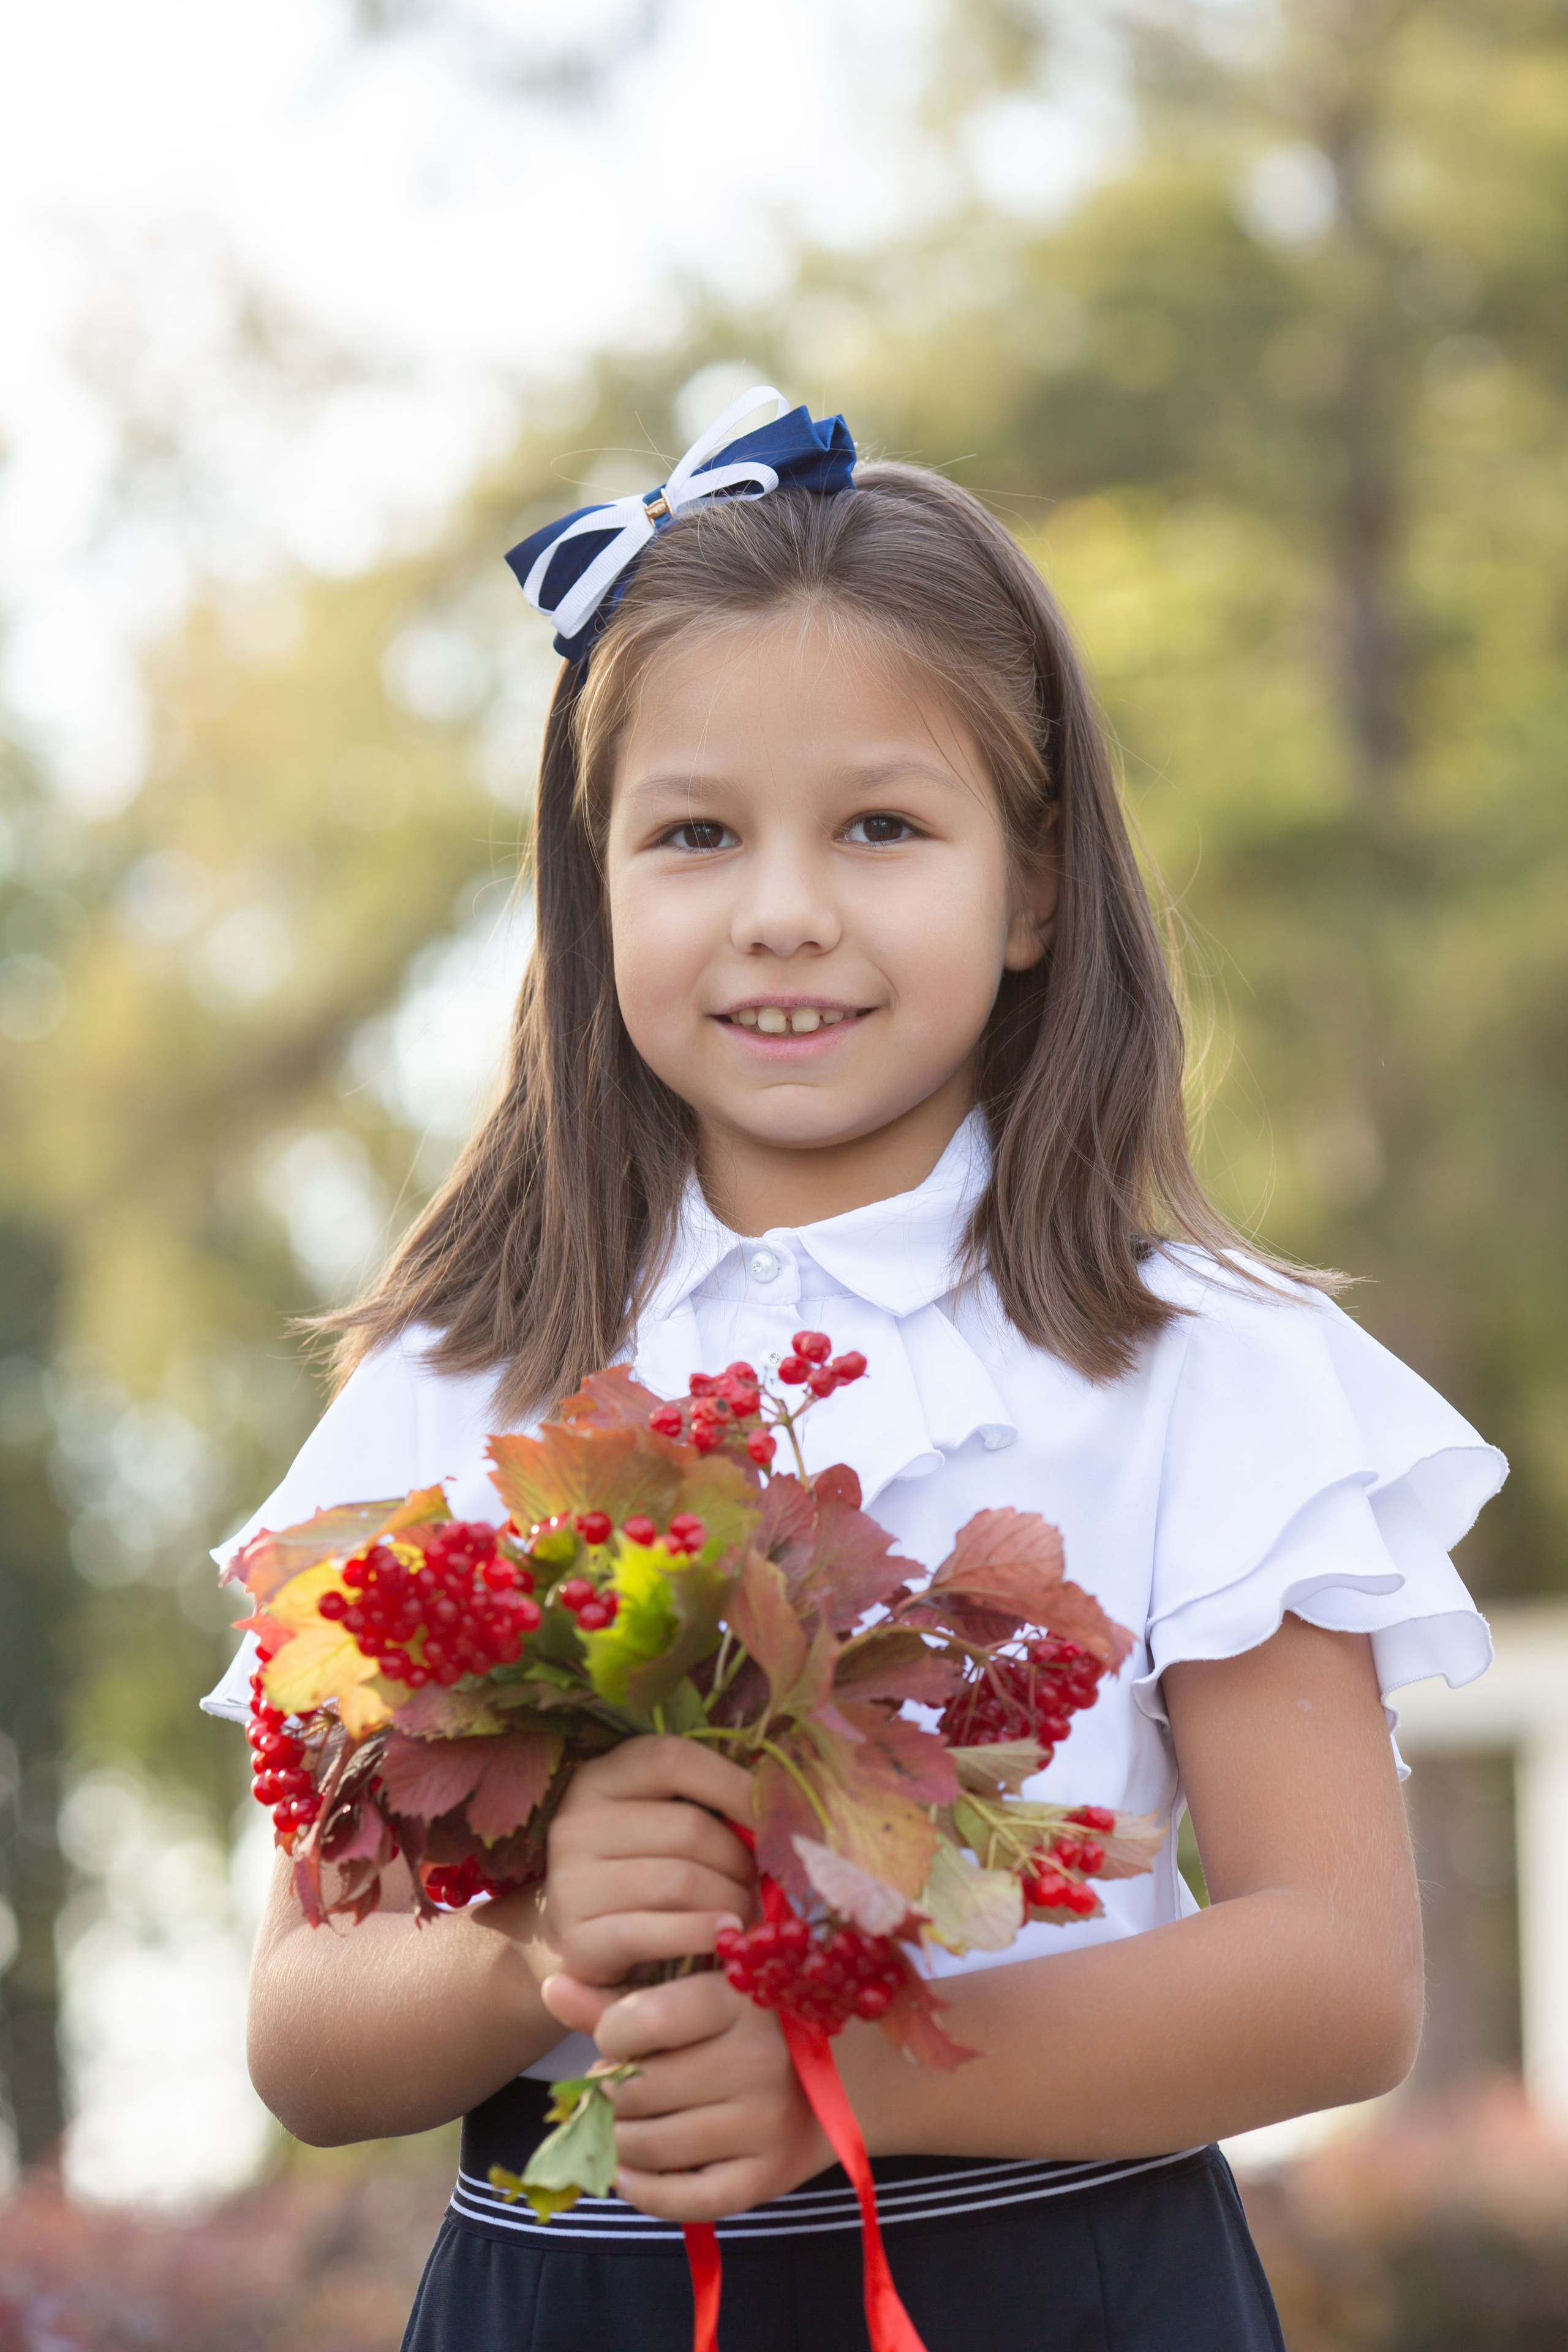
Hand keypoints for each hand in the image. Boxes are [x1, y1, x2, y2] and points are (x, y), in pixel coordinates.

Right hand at [536, 1735, 755, 1986]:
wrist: (576, 1941)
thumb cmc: (638, 1870)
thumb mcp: (658, 1821)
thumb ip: (705, 1804)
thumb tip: (780, 1809)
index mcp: (599, 1778)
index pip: (673, 1759)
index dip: (733, 1784)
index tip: (772, 1818)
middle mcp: (576, 1823)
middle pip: (688, 1828)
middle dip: (740, 1859)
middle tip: (758, 1883)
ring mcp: (570, 1883)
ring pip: (679, 1881)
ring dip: (729, 1901)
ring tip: (744, 1913)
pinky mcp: (577, 1940)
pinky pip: (652, 1933)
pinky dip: (699, 1934)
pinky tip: (723, 1935)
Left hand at [542, 1969, 831, 2221]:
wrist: (848, 2073)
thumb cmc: (750, 2021)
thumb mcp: (696, 1992)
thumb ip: (620, 1996)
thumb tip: (552, 1989)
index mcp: (739, 1997)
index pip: (640, 2022)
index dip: (611, 2035)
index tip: (618, 2039)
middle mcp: (759, 2058)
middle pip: (638, 2092)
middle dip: (608, 2095)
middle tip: (614, 2089)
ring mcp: (768, 2121)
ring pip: (654, 2147)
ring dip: (616, 2143)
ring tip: (618, 2127)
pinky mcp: (771, 2175)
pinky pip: (688, 2199)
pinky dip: (645, 2192)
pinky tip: (630, 2174)